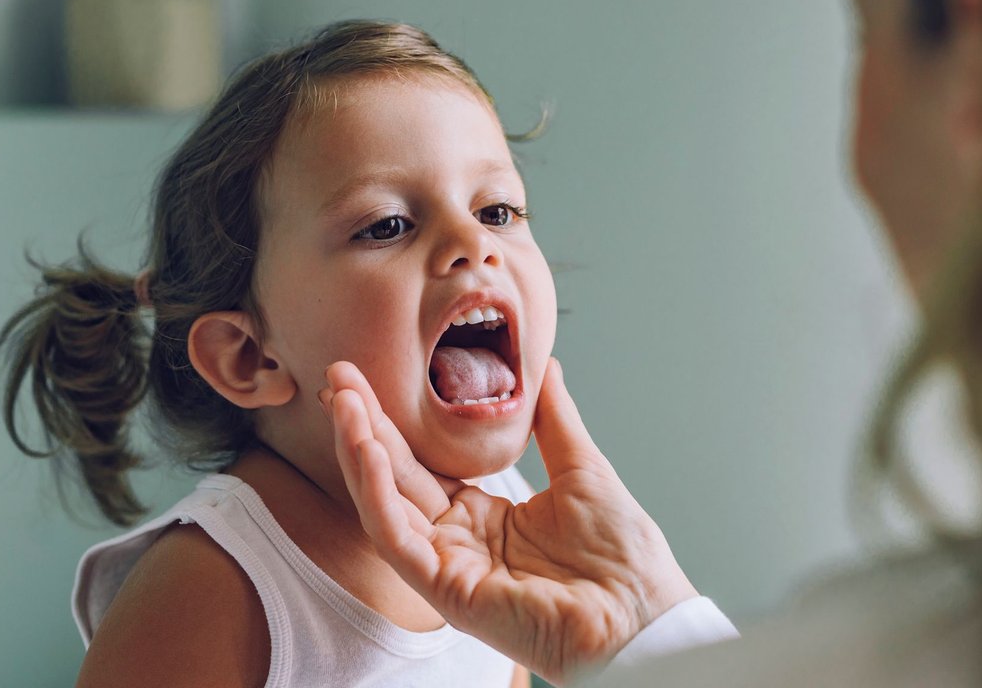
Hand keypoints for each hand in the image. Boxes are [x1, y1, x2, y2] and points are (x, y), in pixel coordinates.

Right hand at [322, 358, 698, 685]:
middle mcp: (458, 542)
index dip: (393, 423)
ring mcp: (449, 567)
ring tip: (343, 403)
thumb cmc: (624, 558)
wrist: (643, 615)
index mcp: (485, 517)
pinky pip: (398, 539)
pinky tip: (368, 450)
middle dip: (363, 425)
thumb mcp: (582, 468)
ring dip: (360, 452)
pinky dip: (378, 495)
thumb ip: (552, 419)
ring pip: (384, 505)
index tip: (370, 379)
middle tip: (338, 376)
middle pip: (394, 478)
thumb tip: (544, 366)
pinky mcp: (447, 590)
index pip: (421, 464)